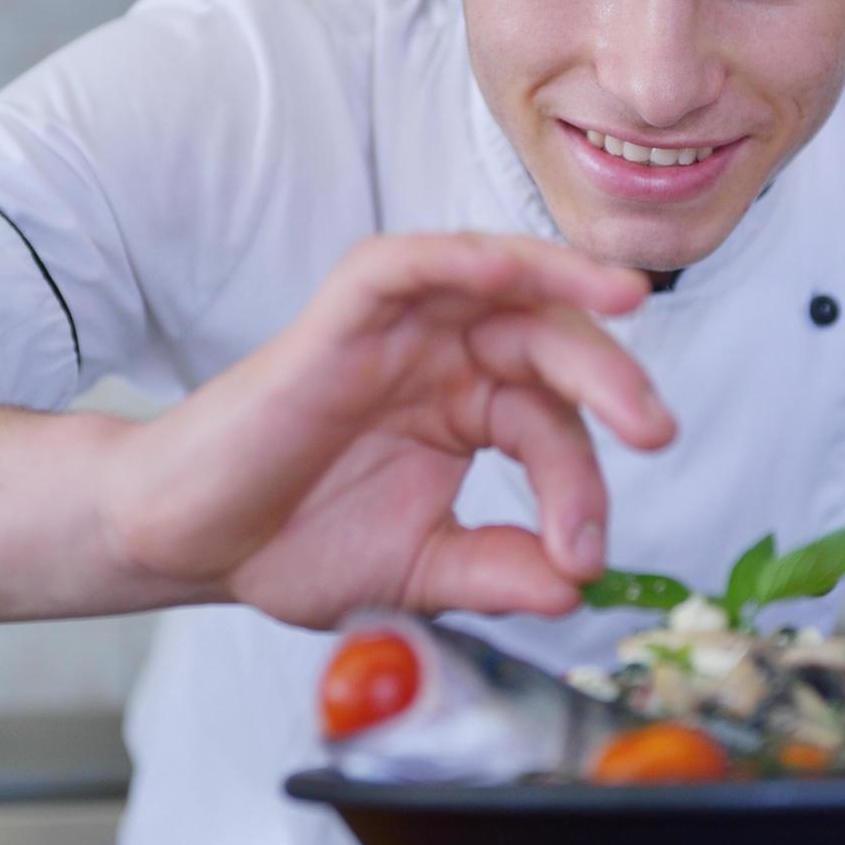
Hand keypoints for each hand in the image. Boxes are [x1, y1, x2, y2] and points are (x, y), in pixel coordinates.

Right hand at [102, 232, 675, 627]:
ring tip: (626, 302)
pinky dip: (464, 256)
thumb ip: (496, 573)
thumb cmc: (289, 542)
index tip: (583, 558)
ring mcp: (397, 331)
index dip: (582, 487)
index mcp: (466, 408)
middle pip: (549, 343)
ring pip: (498, 280)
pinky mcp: (344, 315)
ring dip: (564, 281)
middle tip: (655, 430)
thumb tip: (575, 589)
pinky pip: (410, 265)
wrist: (189, 542)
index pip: (551, 427)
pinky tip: (513, 269)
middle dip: (612, 380)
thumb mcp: (419, 573)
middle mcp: (443, 358)